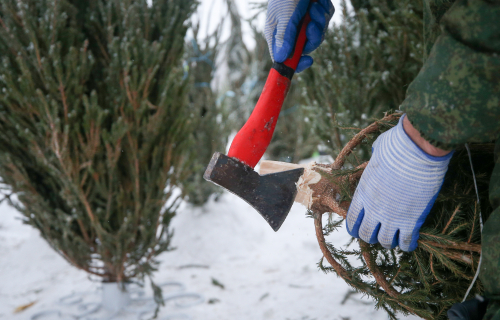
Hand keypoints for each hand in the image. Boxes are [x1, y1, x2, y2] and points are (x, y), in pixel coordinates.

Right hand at [265, 0, 334, 72]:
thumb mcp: (285, 16)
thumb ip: (284, 37)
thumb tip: (281, 60)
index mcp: (277, 34)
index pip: (285, 57)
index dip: (296, 63)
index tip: (308, 61)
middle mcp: (290, 31)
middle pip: (305, 48)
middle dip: (313, 38)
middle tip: (312, 26)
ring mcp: (304, 23)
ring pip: (318, 35)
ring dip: (320, 22)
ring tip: (314, 7)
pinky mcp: (316, 14)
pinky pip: (325, 21)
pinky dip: (324, 12)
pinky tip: (318, 1)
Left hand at [346, 114, 453, 251]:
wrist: (418, 150)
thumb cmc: (397, 146)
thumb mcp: (377, 152)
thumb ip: (374, 160)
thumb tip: (377, 153)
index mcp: (362, 193)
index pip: (352, 220)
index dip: (356, 227)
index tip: (361, 227)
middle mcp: (373, 209)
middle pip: (366, 235)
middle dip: (372, 236)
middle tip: (380, 232)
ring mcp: (392, 217)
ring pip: (386, 242)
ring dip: (390, 241)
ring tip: (396, 237)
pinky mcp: (412, 221)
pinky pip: (407, 242)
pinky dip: (409, 244)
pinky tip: (412, 241)